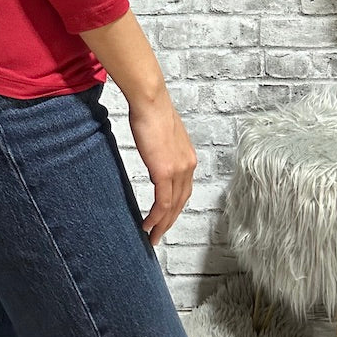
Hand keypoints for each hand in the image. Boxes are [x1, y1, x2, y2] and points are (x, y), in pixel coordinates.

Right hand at [128, 89, 196, 245]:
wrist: (150, 101)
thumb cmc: (152, 111)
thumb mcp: (162, 133)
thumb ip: (163, 147)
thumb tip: (156, 151)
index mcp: (188, 157)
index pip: (184, 189)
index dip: (175, 206)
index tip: (165, 216)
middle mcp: (188, 166)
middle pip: (181, 202)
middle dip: (170, 221)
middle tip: (159, 234)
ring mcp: (178, 170)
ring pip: (173, 206)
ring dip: (163, 224)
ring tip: (152, 235)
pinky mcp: (164, 172)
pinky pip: (163, 202)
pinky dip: (156, 217)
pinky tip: (148, 225)